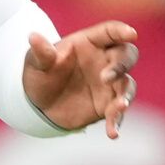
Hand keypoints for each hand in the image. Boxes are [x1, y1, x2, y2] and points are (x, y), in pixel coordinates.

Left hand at [24, 21, 139, 138]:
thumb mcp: (37, 63)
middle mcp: (104, 61)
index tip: (131, 34)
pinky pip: (118, 111)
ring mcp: (109, 83)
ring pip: (127, 84)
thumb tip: (33, 37)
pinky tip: (112, 132)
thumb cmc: (40, 74)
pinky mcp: (108, 105)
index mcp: (89, 43)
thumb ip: (41, 52)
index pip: (109, 32)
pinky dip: (117, 121)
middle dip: (122, 64)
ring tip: (120, 106)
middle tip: (106, 77)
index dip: (121, 31)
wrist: (38, 104)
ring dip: (126, 94)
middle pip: (126, 55)